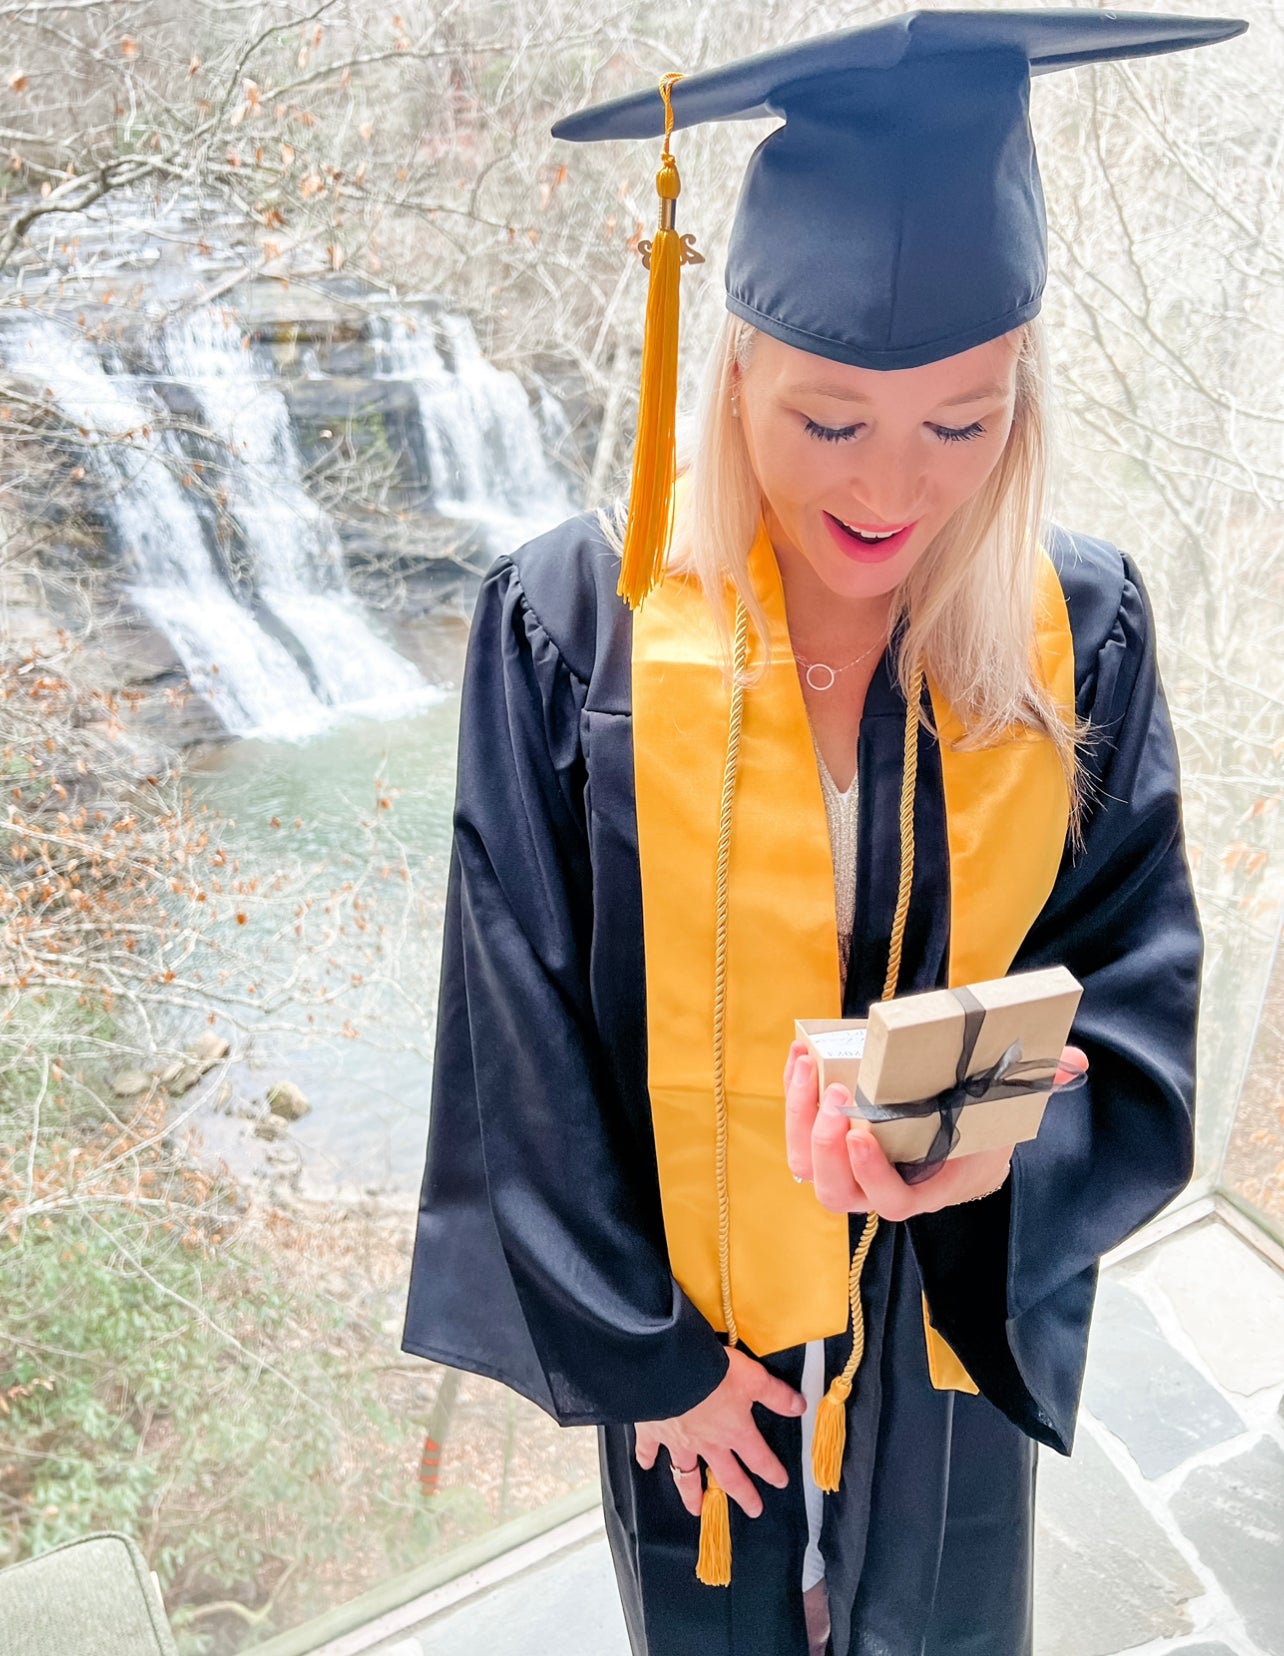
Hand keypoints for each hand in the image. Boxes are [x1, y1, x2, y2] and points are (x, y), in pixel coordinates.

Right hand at [634, 1347, 805, 1519]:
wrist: (668, 1370)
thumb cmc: (713, 1372)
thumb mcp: (753, 1377)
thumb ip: (776, 1394)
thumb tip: (800, 1407)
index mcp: (734, 1431)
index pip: (758, 1457)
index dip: (771, 1470)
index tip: (780, 1483)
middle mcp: (708, 1443)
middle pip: (727, 1475)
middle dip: (742, 1494)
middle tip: (752, 1510)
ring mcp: (679, 1441)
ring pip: (686, 1474)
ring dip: (692, 1493)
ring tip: (696, 1510)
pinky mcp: (653, 1432)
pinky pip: (648, 1449)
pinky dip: (645, 1457)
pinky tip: (644, 1465)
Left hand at [783, 1040, 1088, 1219]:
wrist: (956, 1122)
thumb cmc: (982, 1119)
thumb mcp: (1012, 1102)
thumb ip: (1041, 1082)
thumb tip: (1075, 1063)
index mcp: (929, 1187)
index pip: (893, 1202)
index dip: (872, 1175)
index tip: (863, 1132)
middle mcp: (883, 1188)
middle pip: (838, 1194)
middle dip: (828, 1147)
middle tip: (835, 1097)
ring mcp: (851, 1169)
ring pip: (809, 1169)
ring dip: (800, 1123)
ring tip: (809, 1073)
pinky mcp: (829, 1144)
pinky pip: (798, 1138)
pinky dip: (793, 1099)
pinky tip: (800, 1057)